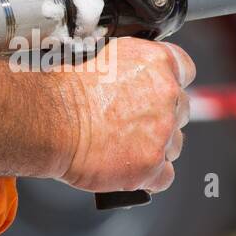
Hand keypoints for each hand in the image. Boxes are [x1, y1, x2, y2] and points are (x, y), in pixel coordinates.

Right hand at [55, 38, 194, 192]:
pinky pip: (165, 176)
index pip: (186, 70)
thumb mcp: (105, 60)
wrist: (49, 121)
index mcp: (157, 62)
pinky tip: (126, 168)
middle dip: (161, 118)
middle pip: (181, 110)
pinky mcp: (152, 165)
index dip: (171, 83)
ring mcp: (162, 132)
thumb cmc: (64, 91)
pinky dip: (148, 176)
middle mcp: (166, 94)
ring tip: (123, 147)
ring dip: (155, 147)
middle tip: (132, 124)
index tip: (160, 93)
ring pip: (175, 144)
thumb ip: (135, 71)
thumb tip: (137, 83)